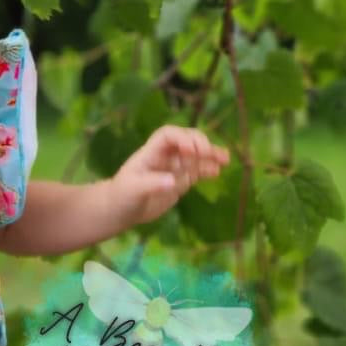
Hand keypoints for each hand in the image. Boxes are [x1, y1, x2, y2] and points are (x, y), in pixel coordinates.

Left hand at [113, 125, 230, 225]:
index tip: (191, 151)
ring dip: (210, 155)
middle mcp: (165, 155)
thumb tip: (173, 181)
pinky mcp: (181, 180)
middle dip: (200, 144)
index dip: (182, 138)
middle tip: (211, 154)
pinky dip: (208, 169)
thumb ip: (152, 184)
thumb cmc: (122, 196)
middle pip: (186, 140)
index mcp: (151, 152)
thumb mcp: (133, 190)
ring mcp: (174, 167)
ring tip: (225, 159)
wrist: (120, 210)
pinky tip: (218, 172)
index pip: (168, 135)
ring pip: (196, 155)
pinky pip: (198, 171)